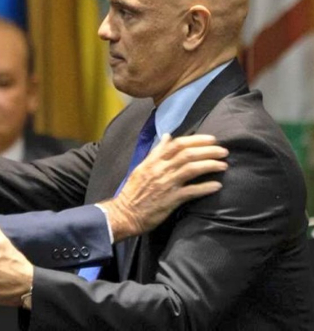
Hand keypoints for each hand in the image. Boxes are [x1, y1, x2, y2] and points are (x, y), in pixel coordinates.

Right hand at [101, 134, 226, 240]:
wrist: (125, 213)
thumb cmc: (134, 191)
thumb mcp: (142, 167)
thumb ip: (157, 152)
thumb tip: (168, 136)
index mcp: (153, 161)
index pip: (177, 144)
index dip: (197, 140)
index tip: (212, 139)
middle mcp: (160, 170)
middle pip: (187, 154)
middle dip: (208, 151)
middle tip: (223, 151)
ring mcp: (166, 184)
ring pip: (191, 169)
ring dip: (210, 165)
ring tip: (223, 165)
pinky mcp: (171, 200)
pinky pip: (191, 191)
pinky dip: (205, 187)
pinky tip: (217, 186)